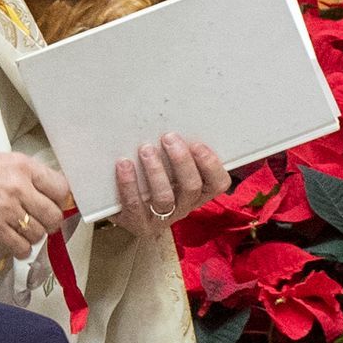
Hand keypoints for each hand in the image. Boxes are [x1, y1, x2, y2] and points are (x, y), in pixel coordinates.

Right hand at [0, 148, 73, 262]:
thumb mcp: (3, 162)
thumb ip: (28, 177)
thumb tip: (50, 195)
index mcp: (23, 167)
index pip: (61, 188)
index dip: (61, 201)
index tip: (57, 206)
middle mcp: (18, 187)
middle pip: (53, 215)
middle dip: (49, 222)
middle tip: (40, 222)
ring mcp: (7, 209)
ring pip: (39, 233)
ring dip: (32, 236)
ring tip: (20, 231)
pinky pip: (21, 247)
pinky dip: (21, 250)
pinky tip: (14, 243)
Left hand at [113, 134, 228, 237]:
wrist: (127, 214)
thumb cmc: (153, 183)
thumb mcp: (171, 170)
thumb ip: (177, 154)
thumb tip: (176, 119)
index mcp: (198, 193)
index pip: (218, 183)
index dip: (211, 165)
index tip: (196, 144)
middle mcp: (183, 207)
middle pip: (191, 187)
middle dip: (181, 161)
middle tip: (168, 138)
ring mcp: (161, 219)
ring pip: (165, 198)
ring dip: (156, 171)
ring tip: (146, 149)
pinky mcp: (137, 223)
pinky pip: (134, 205)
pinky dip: (129, 183)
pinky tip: (124, 164)